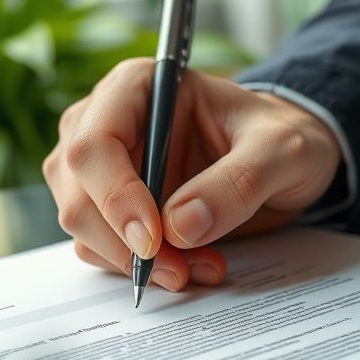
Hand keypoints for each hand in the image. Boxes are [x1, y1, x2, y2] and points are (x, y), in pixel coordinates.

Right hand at [43, 59, 341, 290]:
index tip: (153, 240)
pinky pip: (101, 249)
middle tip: (178, 271)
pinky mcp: (107, 210)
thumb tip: (179, 227)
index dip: (116, 198)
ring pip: (83, 229)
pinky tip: (186, 265)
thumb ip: (237, 182)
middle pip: (78, 195)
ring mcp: (98, 172)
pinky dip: (139, 268)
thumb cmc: (276, 138)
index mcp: (135, 89)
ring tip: (198, 266)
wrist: (277, 163)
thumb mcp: (282, 150)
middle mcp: (102, 125)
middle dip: (123, 245)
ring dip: (134, 263)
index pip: (95, 145)